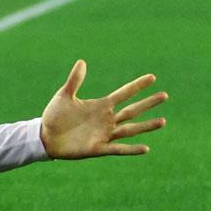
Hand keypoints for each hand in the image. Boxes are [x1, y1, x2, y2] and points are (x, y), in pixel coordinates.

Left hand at [40, 60, 166, 158]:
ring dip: (146, 125)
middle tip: (165, 95)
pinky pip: (118, 149)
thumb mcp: (64, 96)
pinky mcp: (98, 148)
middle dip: (148, 103)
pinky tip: (146, 148)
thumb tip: (82, 61)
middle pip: (132, 110)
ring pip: (130, 129)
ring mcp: (104, 134)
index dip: (137, 86)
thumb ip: (74, 81)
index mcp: (101, 106)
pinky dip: (131, 149)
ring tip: (163, 121)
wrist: (45, 137)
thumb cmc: (55, 116)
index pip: (123, 94)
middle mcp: (106, 119)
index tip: (152, 77)